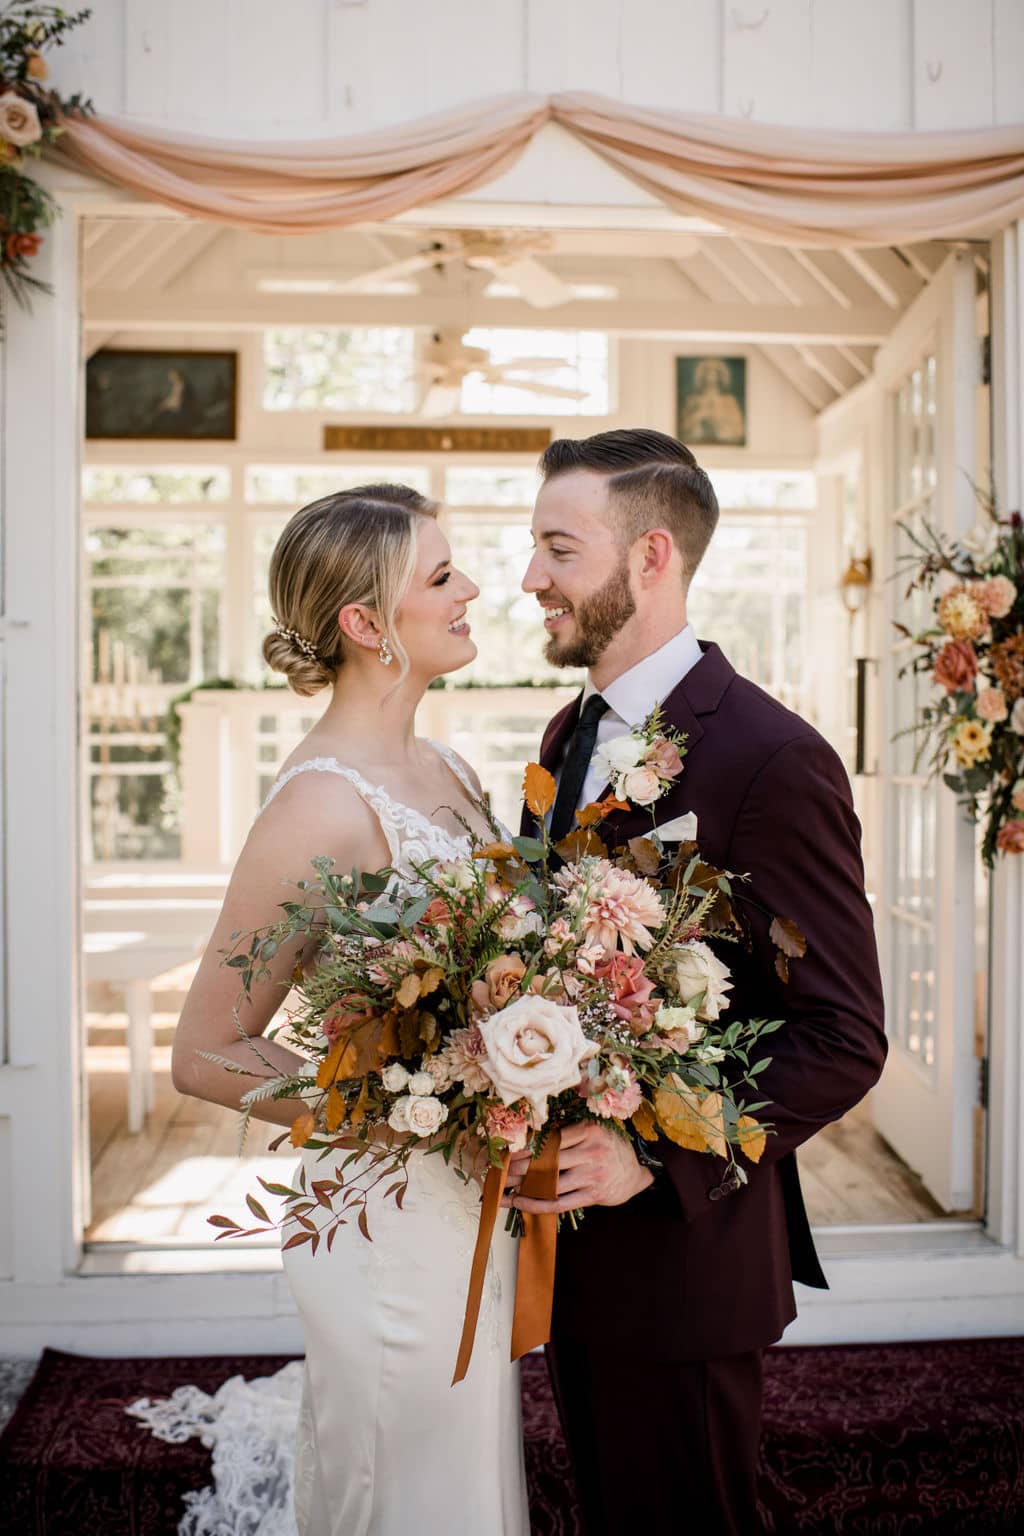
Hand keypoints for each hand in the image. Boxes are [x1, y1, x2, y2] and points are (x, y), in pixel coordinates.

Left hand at [500, 1122, 653, 1214]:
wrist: (636, 1172)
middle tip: (497, 1173)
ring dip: (522, 1188)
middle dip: (518, 1169)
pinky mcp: (593, 1195)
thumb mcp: (592, 1132)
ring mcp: (592, 1175)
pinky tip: (520, 1202)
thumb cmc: (608, 1148)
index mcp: (588, 1131)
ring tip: (502, 1190)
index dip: (525, 1148)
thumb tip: (530, 1140)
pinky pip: (559, 1202)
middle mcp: (591, 1152)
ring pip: (550, 1183)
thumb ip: (567, 1134)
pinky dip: (536, 1204)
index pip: (549, 1140)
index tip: (506, 1154)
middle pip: (546, 1161)